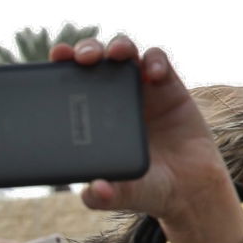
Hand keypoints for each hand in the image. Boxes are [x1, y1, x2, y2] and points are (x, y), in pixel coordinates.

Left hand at [49, 36, 242, 242]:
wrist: (188, 188)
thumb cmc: (145, 187)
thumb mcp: (121, 195)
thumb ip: (104, 196)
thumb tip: (94, 191)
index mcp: (88, 117)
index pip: (68, 84)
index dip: (60, 68)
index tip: (53, 59)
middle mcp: (110, 98)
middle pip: (94, 60)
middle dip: (86, 50)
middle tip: (83, 58)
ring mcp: (139, 89)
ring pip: (124, 53)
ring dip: (118, 46)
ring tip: (118, 54)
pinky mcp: (168, 87)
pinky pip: (158, 61)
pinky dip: (154, 60)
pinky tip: (153, 73)